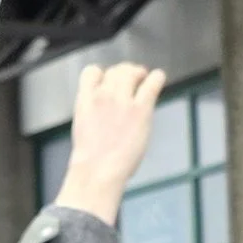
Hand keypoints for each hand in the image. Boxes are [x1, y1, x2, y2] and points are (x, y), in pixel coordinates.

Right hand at [59, 60, 164, 222]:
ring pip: (131, 72)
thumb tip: (107, 112)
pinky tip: (158, 78)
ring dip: (139, 73)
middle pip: (115, 71)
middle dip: (124, 72)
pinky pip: (151, 83)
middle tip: (133, 79)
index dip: (102, 74)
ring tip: (144, 78)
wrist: (97, 172)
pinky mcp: (140, 109)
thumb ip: (94, 112)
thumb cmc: (91, 159)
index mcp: (85, 100)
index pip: (92, 71)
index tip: (108, 82)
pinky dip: (157, 78)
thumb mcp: (83, 127)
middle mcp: (102, 95)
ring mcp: (122, 101)